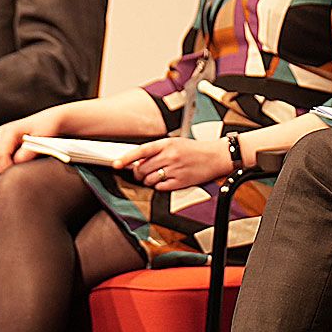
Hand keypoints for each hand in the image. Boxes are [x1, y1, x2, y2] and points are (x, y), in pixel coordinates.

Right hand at [0, 110, 63, 173]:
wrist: (51, 120)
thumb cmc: (47, 127)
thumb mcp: (40, 141)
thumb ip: (27, 153)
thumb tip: (16, 162)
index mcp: (10, 131)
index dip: (7, 168)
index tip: (18, 174)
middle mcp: (3, 132)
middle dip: (3, 168)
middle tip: (17, 174)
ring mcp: (2, 135)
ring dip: (3, 166)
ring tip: (17, 169)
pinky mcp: (4, 140)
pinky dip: (5, 162)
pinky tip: (16, 163)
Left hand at [113, 136, 231, 191]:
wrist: (215, 157)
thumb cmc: (195, 150)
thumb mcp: (174, 143)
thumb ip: (156, 151)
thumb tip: (139, 162)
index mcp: (166, 144)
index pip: (141, 151)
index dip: (126, 158)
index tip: (116, 164)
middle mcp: (169, 156)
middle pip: (143, 169)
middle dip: (139, 173)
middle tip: (143, 172)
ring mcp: (175, 170)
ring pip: (150, 180)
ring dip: (149, 181)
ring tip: (157, 176)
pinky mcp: (180, 182)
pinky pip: (160, 188)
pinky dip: (159, 186)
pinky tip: (166, 181)